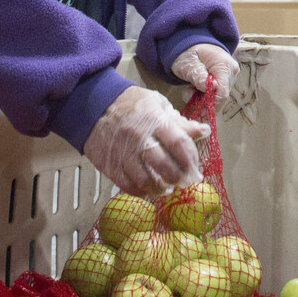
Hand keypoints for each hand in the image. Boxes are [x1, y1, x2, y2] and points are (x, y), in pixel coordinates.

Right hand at [83, 85, 208, 195]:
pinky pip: (128, 186)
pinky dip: (142, 192)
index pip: (179, 143)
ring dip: (162, 188)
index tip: (196, 168)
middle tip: (185, 181)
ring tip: (169, 187)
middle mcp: (139, 139)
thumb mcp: (158, 104)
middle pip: (164, 165)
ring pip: (146, 180)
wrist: (93, 105)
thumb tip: (204, 131)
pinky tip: (151, 190)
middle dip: (179, 178)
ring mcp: (123, 154)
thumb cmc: (130, 104)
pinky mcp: (110, 166)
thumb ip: (180, 121)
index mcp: (154, 120)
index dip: (191, 159)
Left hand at [169, 43, 237, 104]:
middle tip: (188, 94)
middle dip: (204, 100)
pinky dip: (207, 95)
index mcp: (223, 64)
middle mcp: (232, 70)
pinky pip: (219, 92)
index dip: (210, 103)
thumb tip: (209, 88)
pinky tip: (197, 89)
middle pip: (222, 95)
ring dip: (204, 98)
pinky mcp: (228, 78)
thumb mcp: (188, 63)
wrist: (193, 43)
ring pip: (220, 96)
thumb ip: (198, 75)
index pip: (223, 91)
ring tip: (190, 90)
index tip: (196, 106)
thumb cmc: (188, 52)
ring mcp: (231, 74)